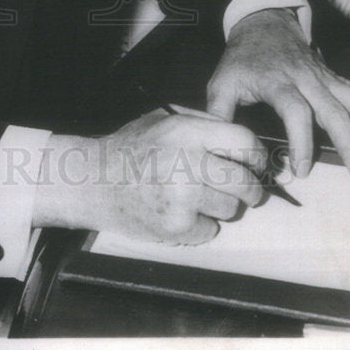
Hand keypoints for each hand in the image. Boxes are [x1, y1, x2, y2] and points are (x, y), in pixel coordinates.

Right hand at [33, 110, 265, 244]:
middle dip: (252, 190)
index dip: (257, 155)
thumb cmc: (129, 148)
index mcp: (186, 132)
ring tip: (198, 197)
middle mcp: (187, 162)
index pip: (244, 142)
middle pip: (245, 182)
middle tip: (246, 190)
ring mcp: (182, 197)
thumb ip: (202, 122)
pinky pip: (210, 230)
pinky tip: (180, 211)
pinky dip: (200, 225)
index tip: (257, 164)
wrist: (92, 180)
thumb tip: (242, 139)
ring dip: (222, 206)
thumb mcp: (163, 119)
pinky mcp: (176, 225)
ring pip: (231, 209)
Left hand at [206, 8, 349, 182]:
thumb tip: (219, 147)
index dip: (301, 140)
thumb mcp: (222, 82)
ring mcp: (325, 77)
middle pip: (334, 110)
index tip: (302, 170)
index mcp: (277, 81)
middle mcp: (306, 78)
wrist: (262, 24)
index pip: (295, 110)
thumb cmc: (242, 59)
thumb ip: (219, 114)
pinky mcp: (335, 77)